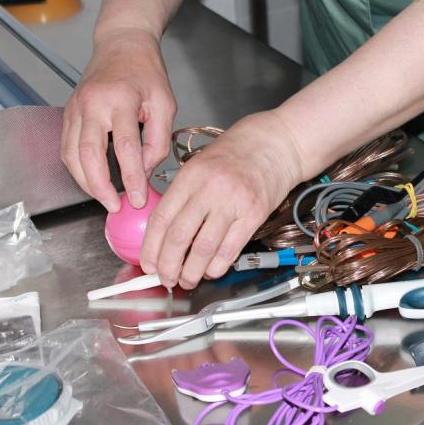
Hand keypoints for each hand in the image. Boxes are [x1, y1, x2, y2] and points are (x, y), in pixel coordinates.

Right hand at [61, 27, 175, 211]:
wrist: (122, 44)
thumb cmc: (146, 72)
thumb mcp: (165, 104)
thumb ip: (157, 140)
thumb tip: (146, 171)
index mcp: (119, 100)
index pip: (125, 149)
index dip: (132, 179)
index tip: (138, 199)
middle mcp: (92, 104)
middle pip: (88, 155)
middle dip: (100, 187)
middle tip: (115, 207)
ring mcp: (75, 108)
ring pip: (72, 155)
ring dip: (86, 182)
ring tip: (104, 198)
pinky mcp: (68, 113)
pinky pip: (67, 147)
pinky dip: (77, 168)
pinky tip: (91, 180)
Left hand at [139, 112, 303, 288]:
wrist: (275, 144)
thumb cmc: (237, 154)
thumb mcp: (200, 164)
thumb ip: (181, 194)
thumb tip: (163, 233)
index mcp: (191, 176)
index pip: (162, 218)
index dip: (151, 247)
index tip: (148, 263)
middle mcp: (210, 189)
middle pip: (180, 237)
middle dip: (168, 265)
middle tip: (165, 278)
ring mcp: (234, 203)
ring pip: (204, 248)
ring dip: (192, 272)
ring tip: (187, 280)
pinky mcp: (254, 215)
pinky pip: (230, 249)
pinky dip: (217, 266)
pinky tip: (211, 271)